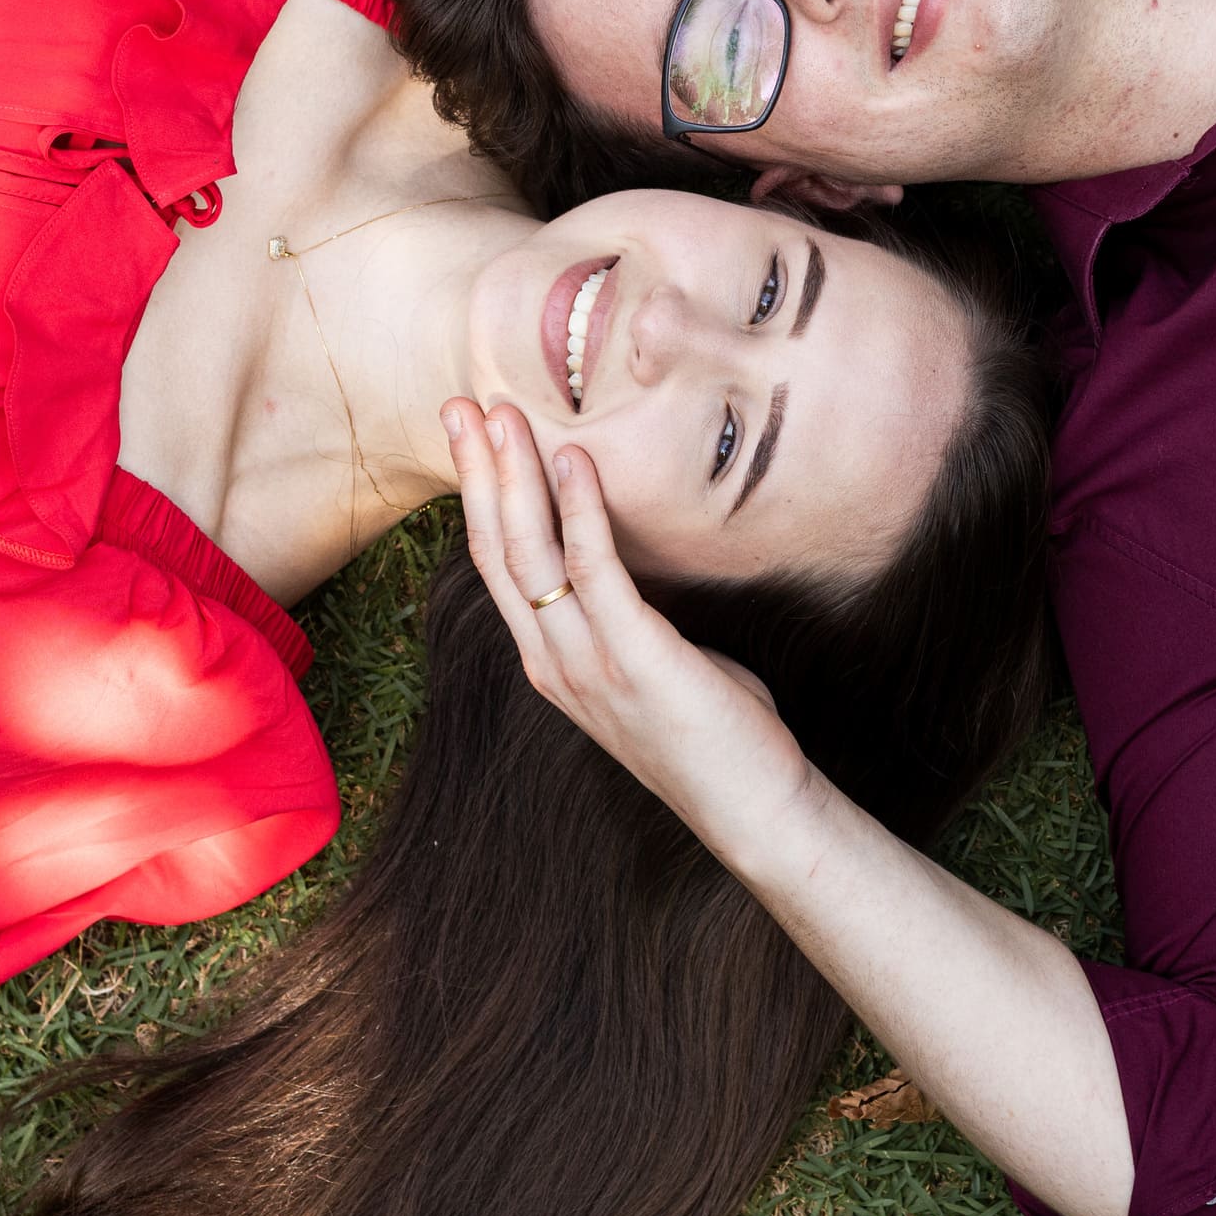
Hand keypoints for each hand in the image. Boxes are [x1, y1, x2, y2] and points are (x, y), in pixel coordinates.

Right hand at [444, 398, 821, 850]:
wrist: (753, 810)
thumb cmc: (713, 735)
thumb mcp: (651, 667)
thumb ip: (627, 620)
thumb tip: (633, 566)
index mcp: (552, 662)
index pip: (497, 567)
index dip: (477, 498)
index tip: (468, 437)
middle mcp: (555, 661)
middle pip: (497, 552)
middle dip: (476, 474)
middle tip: (462, 405)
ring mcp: (588, 664)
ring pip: (529, 556)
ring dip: (513, 478)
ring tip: (505, 416)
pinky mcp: (634, 659)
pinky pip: (595, 572)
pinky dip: (580, 511)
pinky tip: (576, 461)